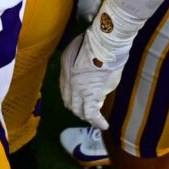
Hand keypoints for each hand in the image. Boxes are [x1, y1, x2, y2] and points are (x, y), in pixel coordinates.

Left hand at [57, 14, 136, 128]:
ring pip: (79, 109)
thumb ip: (80, 62)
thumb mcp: (79, 49)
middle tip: (85, 112)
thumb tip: (87, 71)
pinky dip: (97, 121)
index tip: (78, 100)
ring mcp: (78, 90)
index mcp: (65, 70)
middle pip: (70, 101)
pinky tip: (103, 125)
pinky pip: (92, 113)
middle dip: (77, 108)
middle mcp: (68, 82)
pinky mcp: (91, 95)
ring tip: (95, 121)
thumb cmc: (95, 43)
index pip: (65, 89)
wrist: (103, 44)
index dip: (71, 97)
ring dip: (86, 116)